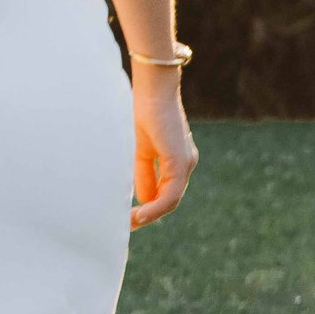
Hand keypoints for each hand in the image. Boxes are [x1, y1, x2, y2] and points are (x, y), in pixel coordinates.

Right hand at [130, 70, 196, 228]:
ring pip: (171, 199)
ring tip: (131, 222)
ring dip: (151, 214)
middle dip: (149, 214)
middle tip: (128, 225)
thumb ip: (143, 173)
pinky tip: (140, 213)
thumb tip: (141, 198)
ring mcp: (185, 162)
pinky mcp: (180, 160)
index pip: (166, 192)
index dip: (149, 208)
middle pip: (170, 199)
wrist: (152, 88)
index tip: (130, 219)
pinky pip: (171, 192)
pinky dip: (156, 206)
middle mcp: (186, 163)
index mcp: (177, 159)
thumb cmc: (143, 111)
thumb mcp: (140, 148)